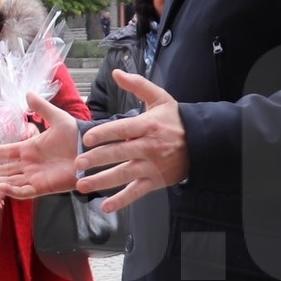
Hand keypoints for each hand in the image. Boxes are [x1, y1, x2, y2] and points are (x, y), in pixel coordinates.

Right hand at [0, 93, 81, 198]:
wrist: (92, 151)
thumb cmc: (76, 135)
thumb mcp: (58, 118)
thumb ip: (42, 108)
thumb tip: (27, 93)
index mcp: (29, 149)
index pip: (4, 152)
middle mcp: (29, 164)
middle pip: (2, 169)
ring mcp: (35, 177)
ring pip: (9, 181)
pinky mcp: (43, 187)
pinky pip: (24, 191)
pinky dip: (11, 191)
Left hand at [74, 72, 188, 211]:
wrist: (203, 142)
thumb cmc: (176, 120)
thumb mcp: (160, 98)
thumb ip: (137, 85)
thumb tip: (116, 73)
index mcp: (148, 126)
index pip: (123, 129)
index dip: (105, 134)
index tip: (88, 138)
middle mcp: (149, 147)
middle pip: (119, 153)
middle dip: (97, 159)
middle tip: (78, 163)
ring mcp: (152, 166)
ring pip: (124, 174)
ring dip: (102, 181)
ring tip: (82, 185)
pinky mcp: (155, 181)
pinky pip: (136, 192)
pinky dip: (121, 201)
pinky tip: (105, 207)